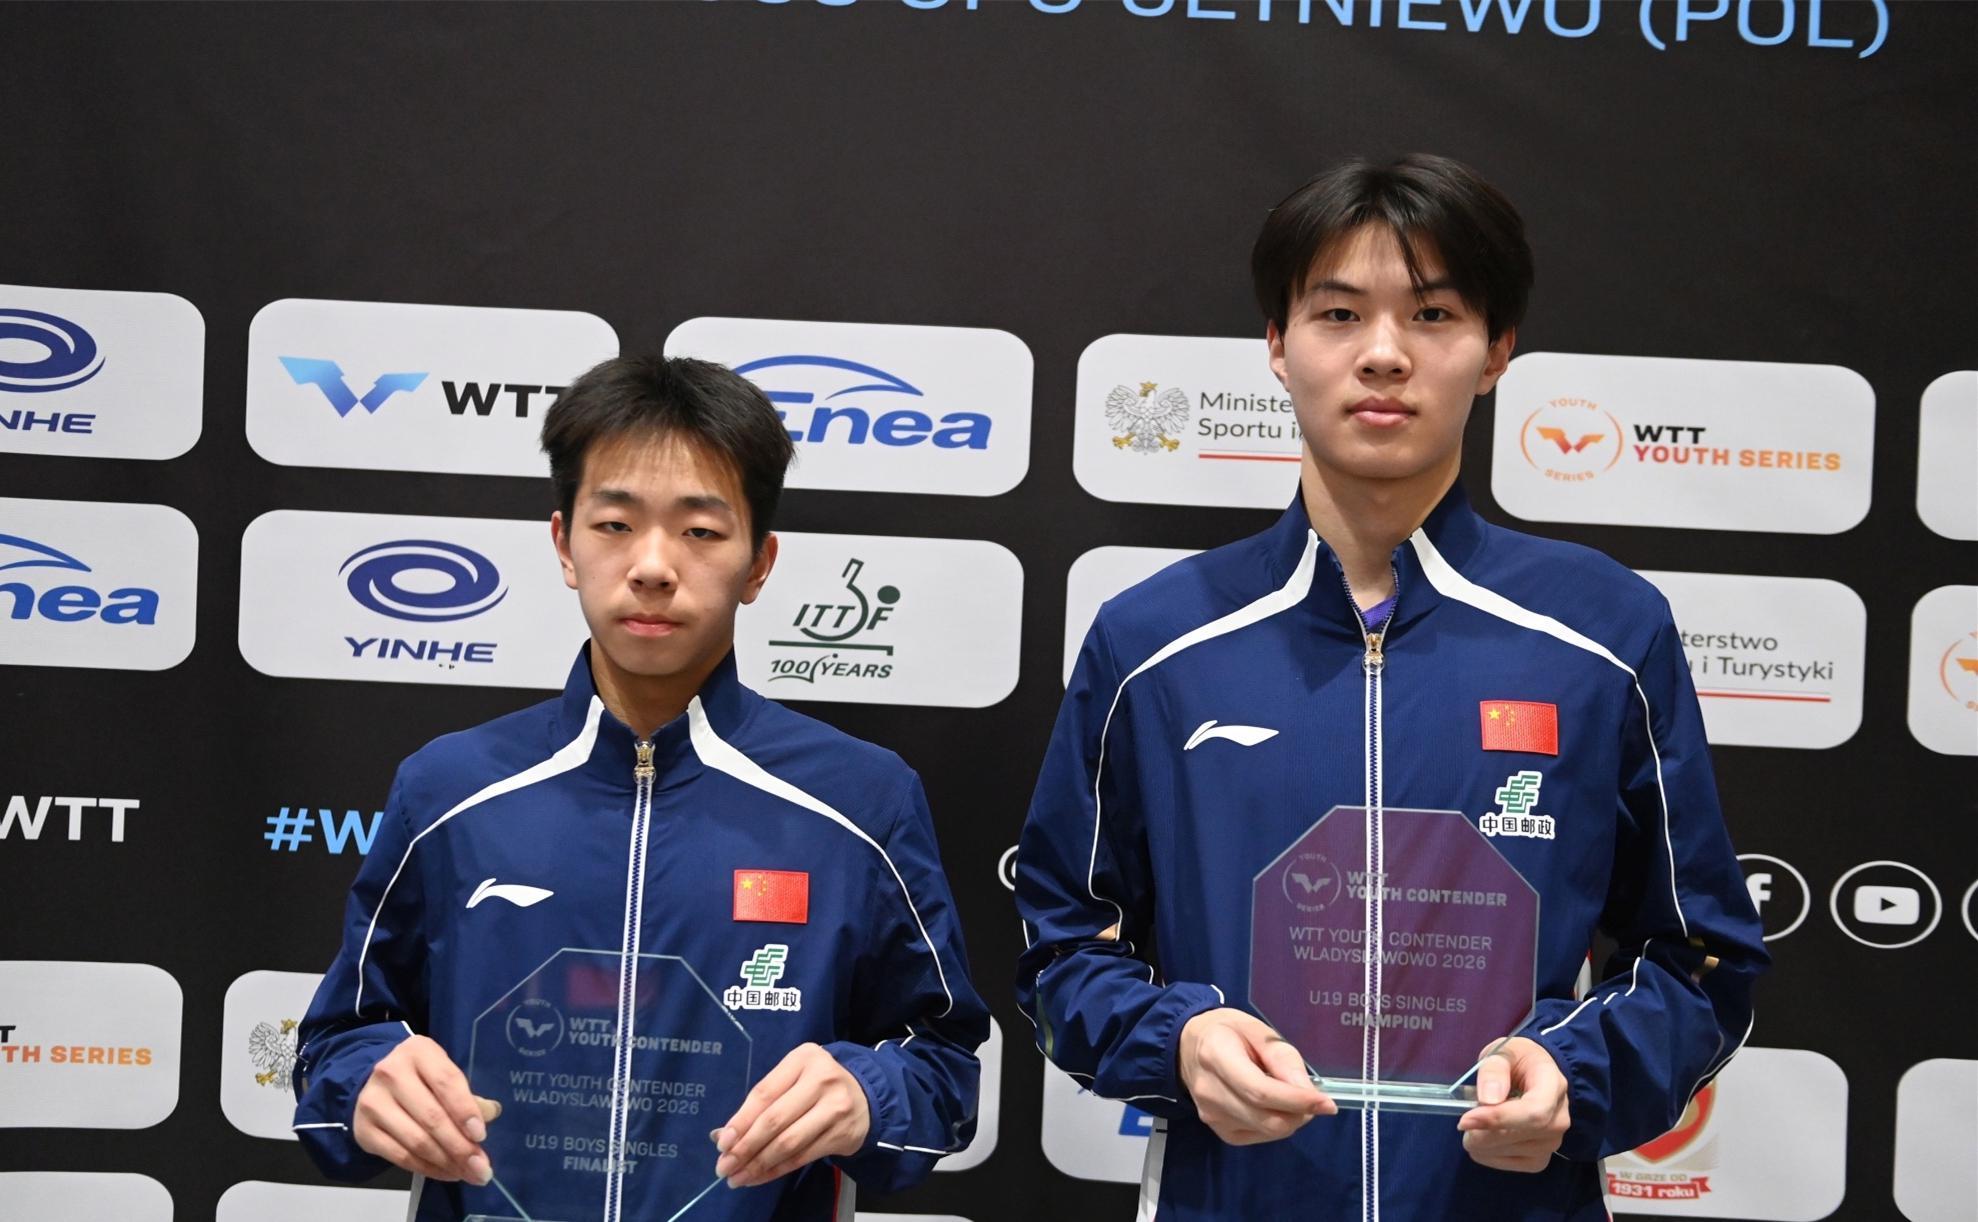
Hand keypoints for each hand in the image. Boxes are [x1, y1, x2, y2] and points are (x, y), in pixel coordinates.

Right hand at [353, 1034, 500, 1183]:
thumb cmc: (420, 1077)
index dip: (465, 1110)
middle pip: (432, 1117)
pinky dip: (427, 1168)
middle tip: (481, 1168)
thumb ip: (466, 1094)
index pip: (446, 1082)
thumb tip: (490, 1114)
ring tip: (468, 1173)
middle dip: (460, 1147)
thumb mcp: (443, 1073)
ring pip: (416, 1141)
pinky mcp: (364, 1131)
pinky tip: (446, 1173)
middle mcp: (391, 1073)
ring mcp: (373, 1103)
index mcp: (418, 1052)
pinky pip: (400, 1156)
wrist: (375, 1085)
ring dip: (446, 1162)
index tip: (481, 1135)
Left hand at [712, 1043, 870, 1187]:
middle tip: (725, 1166)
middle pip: (775, 1119)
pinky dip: (777, 1169)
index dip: (741, 1120)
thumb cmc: (816, 1087)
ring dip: (759, 1163)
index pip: (764, 1093)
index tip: (722, 1143)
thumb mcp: (791, 1080)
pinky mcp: (843, 1134)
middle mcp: (822, 1079)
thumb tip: (722, 1137)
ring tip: (739, 1176)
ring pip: (789, 1142)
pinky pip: (802, 1157)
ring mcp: (836, 1108)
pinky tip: (760, 1176)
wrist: (865, 1097)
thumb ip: (761, 1104)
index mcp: (803, 1058)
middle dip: (746, 1147)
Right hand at [1177, 1008, 1334, 1144]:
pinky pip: (1259, 1136)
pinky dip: (1276, 1124)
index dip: (1296, 1100)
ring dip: (1290, 1119)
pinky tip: (1273, 1106)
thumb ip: (1283, 1059)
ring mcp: (1210, 1115)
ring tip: (1291, 1097)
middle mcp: (1209, 1091)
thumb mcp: (1258, 1030)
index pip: (1259, 1091)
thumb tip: (1309, 1093)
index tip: (1327, 1103)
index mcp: (1216, 1056)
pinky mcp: (1219, 1130)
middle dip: (1300, 1113)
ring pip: (1266, 1130)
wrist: (1188, 1046)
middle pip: (1265, 1117)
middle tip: (1314, 1099)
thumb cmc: (1228, 1032)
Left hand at [1457, 1036, 1569, 1171]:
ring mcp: (1552, 1143)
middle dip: (1481, 1132)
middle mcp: (1559, 1119)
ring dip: (1481, 1142)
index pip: (1533, 1112)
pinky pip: (1508, 1164)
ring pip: (1509, 1152)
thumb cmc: (1518, 1061)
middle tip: (1464, 1122)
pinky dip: (1487, 1154)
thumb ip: (1494, 1070)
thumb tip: (1488, 1099)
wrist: (1534, 1075)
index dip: (1497, 1119)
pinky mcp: (1540, 1159)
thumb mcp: (1503, 1052)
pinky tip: (1483, 1137)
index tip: (1465, 1120)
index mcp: (1553, 1085)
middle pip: (1518, 1136)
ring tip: (1476, 1123)